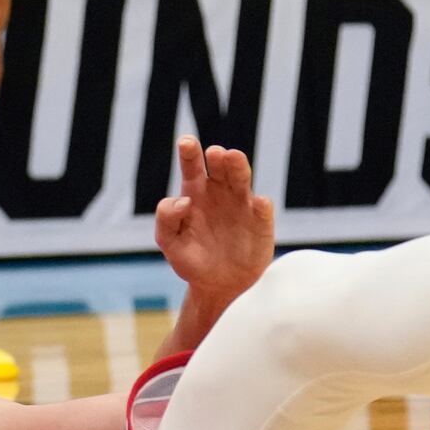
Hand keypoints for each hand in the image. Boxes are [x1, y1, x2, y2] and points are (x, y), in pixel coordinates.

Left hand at [155, 136, 274, 305]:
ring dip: (239, 166)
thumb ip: (167, 220)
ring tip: (232, 158)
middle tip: (215, 153)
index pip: (192, 166)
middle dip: (218, 156)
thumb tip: (183, 200)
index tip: (186, 143)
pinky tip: (257, 203)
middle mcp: (220, 192)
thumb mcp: (170, 243)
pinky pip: (262, 209)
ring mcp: (242, 204)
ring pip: (243, 178)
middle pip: (220, 165)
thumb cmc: (191, 261)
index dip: (189, 152)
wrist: (217, 286)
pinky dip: (261, 205)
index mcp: (195, 192)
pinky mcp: (260, 222)